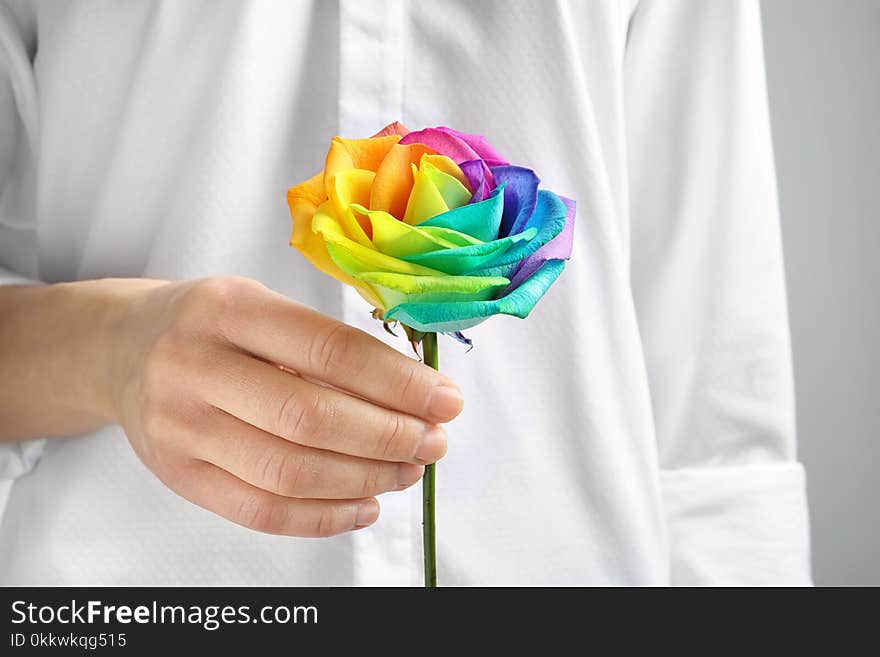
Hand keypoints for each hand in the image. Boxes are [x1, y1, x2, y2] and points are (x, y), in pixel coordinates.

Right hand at [109, 276, 462, 536]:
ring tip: (407, 470)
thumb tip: (414, 392)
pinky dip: (324, 517)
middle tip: (434, 442)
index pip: (330, 351)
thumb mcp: (260, 303)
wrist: (122, 349)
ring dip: (366, 478)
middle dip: (390, 437)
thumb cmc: (210, 324)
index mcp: (229, 308)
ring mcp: (181, 427)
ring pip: (290, 472)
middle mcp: (197, 366)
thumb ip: (326, 342)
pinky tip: (365, 505)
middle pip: (312, 418)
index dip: (398, 382)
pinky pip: (261, 512)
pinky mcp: (178, 476)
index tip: (445, 400)